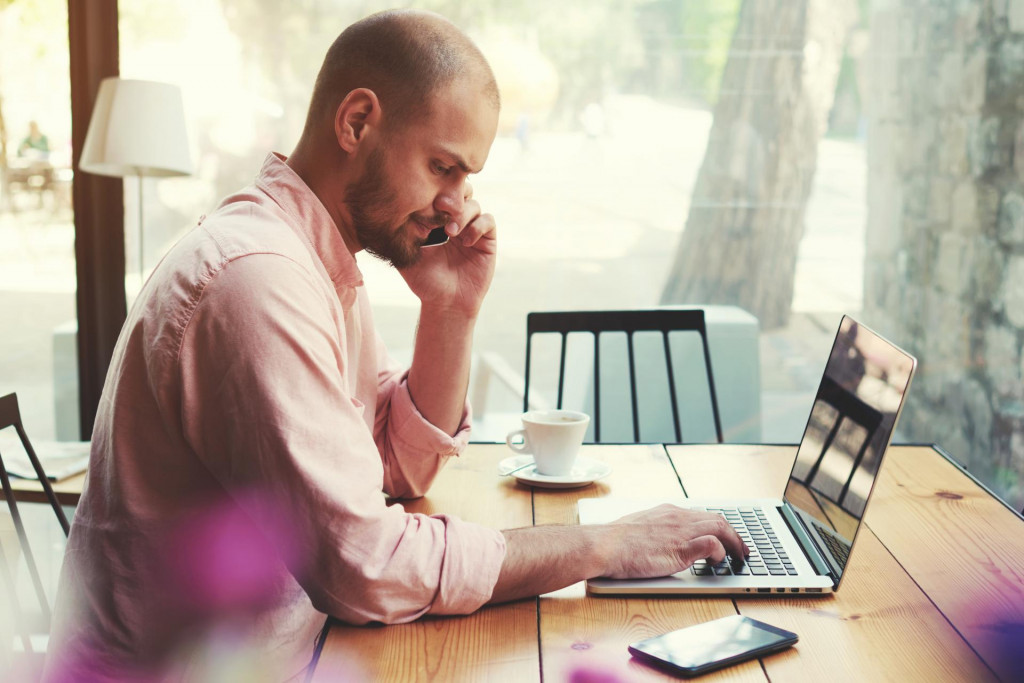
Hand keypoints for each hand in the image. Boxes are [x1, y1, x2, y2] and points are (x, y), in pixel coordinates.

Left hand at [400, 182, 495, 318]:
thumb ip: (402, 234)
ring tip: (451, 232)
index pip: (439, 195)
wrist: (445, 304)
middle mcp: (456, 222)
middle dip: (452, 196)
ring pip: (474, 204)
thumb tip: (393, 210)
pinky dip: (477, 226)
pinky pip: (488, 220)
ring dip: (462, 214)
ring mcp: (472, 230)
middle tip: (442, 207)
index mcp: (436, 222)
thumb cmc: (424, 282)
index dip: (435, 192)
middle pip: (461, 192)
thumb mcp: (407, 254)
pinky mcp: (487, 241)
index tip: (426, 203)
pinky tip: (465, 242)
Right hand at [599, 504, 748, 579]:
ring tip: (739, 556)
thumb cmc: (614, 541)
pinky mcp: (681, 549)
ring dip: (734, 543)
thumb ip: (654, 530)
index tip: (724, 536)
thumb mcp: (638, 527)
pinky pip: (711, 545)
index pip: (702, 514)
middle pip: (717, 519)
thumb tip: (657, 539)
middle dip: (733, 534)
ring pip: (720, 528)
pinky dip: (720, 552)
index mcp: (667, 512)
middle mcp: (678, 518)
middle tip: (741, 549)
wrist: (604, 545)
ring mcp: (681, 532)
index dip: (718, 526)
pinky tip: (718, 562)